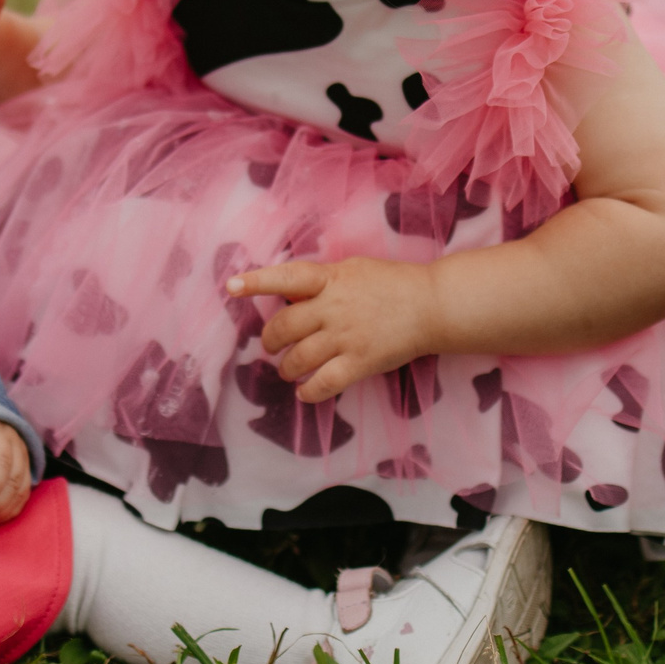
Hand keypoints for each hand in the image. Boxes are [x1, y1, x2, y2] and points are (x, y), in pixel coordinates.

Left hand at [228, 257, 440, 402]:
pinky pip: (323, 383)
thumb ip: (323, 282)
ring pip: (298, 359)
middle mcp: (333, 307)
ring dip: (286, 368)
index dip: (256, 282)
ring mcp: (346, 336)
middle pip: (284, 327)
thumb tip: (291, 298)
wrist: (432, 305)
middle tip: (271, 346)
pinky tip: (305, 393)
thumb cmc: (393, 284)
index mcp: (330, 279)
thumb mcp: (353, 270)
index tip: (231, 288)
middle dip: (270, 341)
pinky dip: (309, 392)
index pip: (286, 278)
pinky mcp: (360, 362)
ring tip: (288, 369)